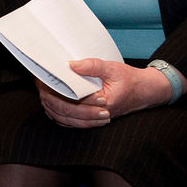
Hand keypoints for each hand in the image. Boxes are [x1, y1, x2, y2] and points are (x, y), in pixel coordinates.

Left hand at [37, 58, 180, 128]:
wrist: (145, 92)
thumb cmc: (131, 80)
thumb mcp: (113, 68)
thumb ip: (93, 66)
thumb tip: (71, 64)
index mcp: (103, 103)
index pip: (73, 102)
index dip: (56, 91)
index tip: (46, 79)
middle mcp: (97, 115)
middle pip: (65, 113)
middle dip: (50, 98)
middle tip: (41, 83)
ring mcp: (93, 119)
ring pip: (65, 120)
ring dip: (52, 107)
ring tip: (44, 91)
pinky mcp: (91, 118)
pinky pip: (70, 122)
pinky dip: (59, 114)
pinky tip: (52, 102)